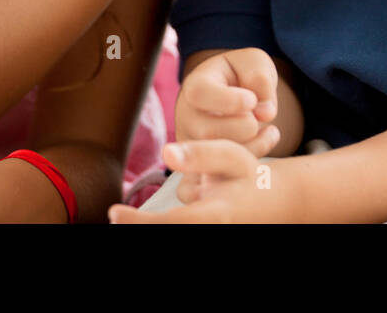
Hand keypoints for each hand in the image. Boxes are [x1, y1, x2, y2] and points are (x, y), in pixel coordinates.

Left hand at [108, 139, 295, 222]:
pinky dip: (158, 225)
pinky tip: (144, 221)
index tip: (114, 212)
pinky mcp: (205, 233)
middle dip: (138, 228)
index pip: (172, 224)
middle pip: (168, 234)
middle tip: (114, 216)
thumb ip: (200, 154)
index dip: (139, 222)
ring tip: (127, 218)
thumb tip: (166, 152)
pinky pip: (178, 230)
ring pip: (172, 232)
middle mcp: (211, 232)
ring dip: (147, 226)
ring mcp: (210, 234)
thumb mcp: (231, 158)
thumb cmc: (248, 175)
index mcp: (215, 214)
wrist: (271, 201)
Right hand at [176, 48, 281, 153]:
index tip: (251, 100)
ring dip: (252, 142)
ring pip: (219, 155)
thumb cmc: (241, 74)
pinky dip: (253, 156)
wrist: (232, 92)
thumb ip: (260, 77)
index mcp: (196, 84)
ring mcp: (192, 142)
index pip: (201, 94)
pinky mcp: (203, 163)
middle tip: (255, 114)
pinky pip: (227, 171)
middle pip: (210, 131)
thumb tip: (265, 113)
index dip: (230, 100)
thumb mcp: (253, 62)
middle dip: (245, 124)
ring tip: (265, 126)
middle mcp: (186, 115)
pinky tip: (265, 138)